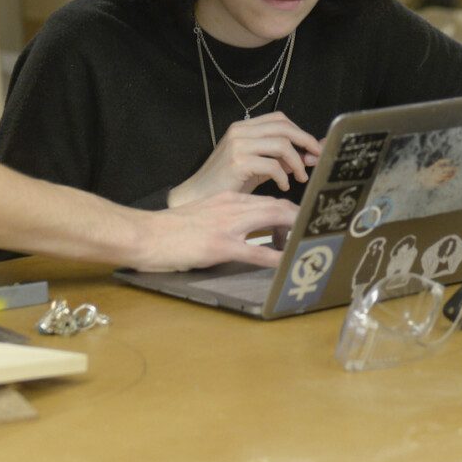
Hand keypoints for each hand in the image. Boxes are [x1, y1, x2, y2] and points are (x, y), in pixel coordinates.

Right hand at [131, 192, 298, 270]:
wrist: (146, 234)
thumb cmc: (171, 229)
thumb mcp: (204, 214)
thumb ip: (227, 218)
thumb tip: (249, 232)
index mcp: (228, 199)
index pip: (268, 200)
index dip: (291, 210)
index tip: (304, 221)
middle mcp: (232, 207)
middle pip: (278, 206)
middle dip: (301, 218)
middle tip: (316, 231)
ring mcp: (227, 225)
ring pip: (272, 220)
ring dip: (294, 231)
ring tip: (309, 244)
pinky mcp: (220, 246)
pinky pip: (255, 251)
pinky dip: (275, 257)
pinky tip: (287, 263)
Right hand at [168, 113, 321, 207]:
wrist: (197, 195)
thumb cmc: (227, 183)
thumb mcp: (256, 166)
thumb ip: (278, 159)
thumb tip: (308, 157)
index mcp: (244, 128)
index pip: (279, 119)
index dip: (300, 132)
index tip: (313, 148)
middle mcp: (240, 131)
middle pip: (284, 128)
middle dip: (306, 142)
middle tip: (316, 159)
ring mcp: (238, 145)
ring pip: (282, 144)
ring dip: (297, 162)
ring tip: (300, 178)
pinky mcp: (238, 162)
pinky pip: (272, 164)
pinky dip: (283, 176)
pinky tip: (283, 186)